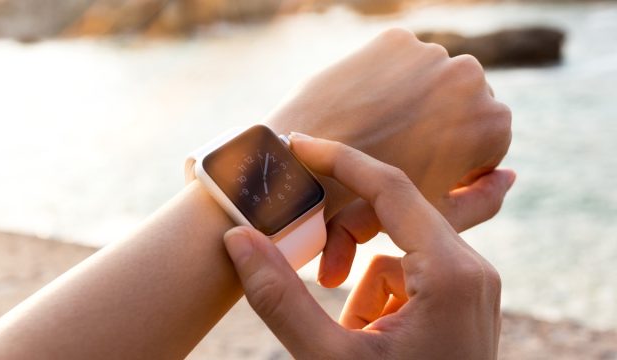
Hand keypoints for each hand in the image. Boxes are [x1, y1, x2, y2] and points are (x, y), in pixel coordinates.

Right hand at [224, 136, 511, 358]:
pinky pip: (409, 279)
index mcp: (453, 274)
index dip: (339, 160)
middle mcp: (472, 270)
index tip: (297, 143)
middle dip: (345, 238)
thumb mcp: (329, 359)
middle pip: (394, 217)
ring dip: (362, 285)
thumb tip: (236, 237)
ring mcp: (471, 287)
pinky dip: (379, 301)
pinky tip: (372, 341)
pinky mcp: (461, 302)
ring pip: (396, 254)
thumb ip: (279, 296)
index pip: (391, 188)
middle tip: (313, 261)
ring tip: (354, 337)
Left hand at [265, 28, 510, 218]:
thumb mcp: (436, 213)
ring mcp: (431, 52)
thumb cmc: (374, 203)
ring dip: (417, 101)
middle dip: (440, 127)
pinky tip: (367, 108)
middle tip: (401, 151)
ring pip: (433, 81)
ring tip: (382, 131)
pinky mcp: (395, 40)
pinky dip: (389, 81)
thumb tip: (511, 177)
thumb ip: (484, 201)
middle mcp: (472, 77)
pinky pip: (402, 63)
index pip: (488, 141)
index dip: (457, 161)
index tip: (425, 171)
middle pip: (463, 106)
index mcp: (494, 122)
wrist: (305, 169)